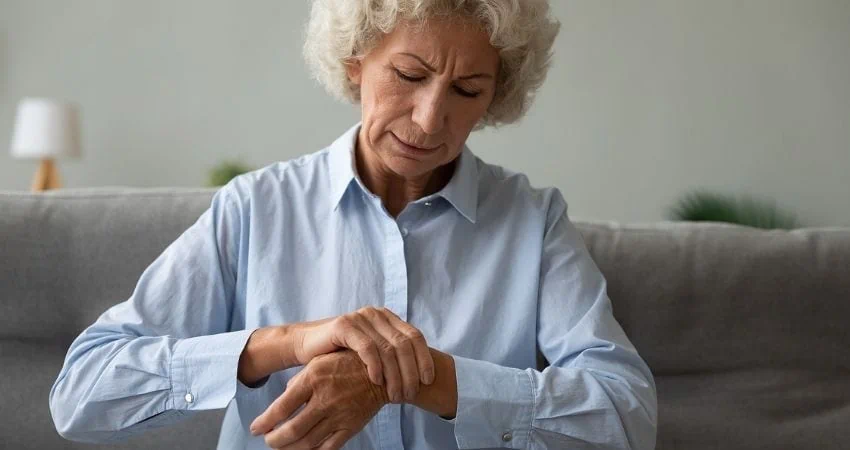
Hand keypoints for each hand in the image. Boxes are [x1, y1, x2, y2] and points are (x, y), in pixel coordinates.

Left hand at [250, 351, 387, 448]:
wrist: (381, 371)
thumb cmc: (346, 363)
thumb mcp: (319, 361)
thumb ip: (299, 380)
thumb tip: (284, 398)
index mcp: (313, 379)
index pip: (282, 408)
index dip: (264, 422)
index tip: (255, 428)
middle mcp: (324, 399)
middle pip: (292, 430)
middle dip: (274, 440)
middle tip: (268, 440)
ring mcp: (338, 415)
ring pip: (308, 442)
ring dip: (290, 448)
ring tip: (283, 446)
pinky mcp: (351, 427)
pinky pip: (328, 447)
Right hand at [291, 306, 433, 402]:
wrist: (307, 346)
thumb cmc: (342, 356)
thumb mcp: (372, 354)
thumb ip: (393, 356)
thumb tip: (422, 377)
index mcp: (388, 318)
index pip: (415, 337)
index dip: (424, 359)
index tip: (427, 381)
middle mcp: (377, 314)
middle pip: (405, 344)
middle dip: (410, 372)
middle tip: (408, 394)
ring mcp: (361, 317)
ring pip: (388, 348)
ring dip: (394, 375)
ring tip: (395, 395)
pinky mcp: (344, 325)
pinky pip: (367, 347)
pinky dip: (375, 366)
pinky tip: (376, 382)